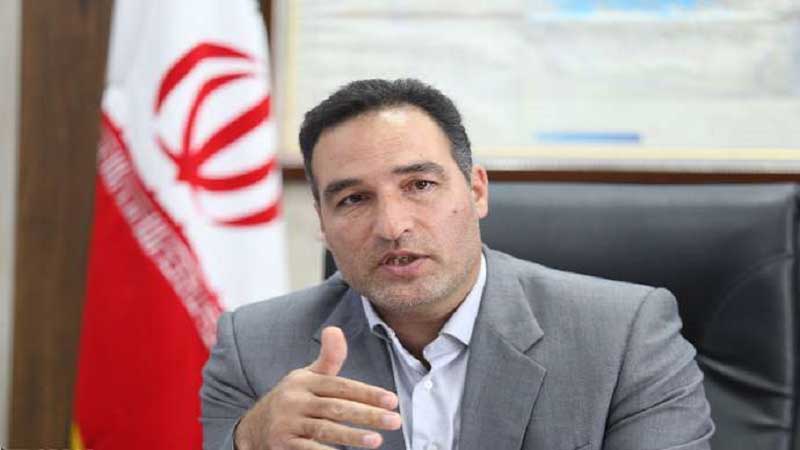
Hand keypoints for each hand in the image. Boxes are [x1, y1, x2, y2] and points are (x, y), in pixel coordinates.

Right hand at [234, 326, 401, 449]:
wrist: (254, 426)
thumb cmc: (293, 400)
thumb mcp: (308, 378)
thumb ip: (328, 358)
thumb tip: (335, 329)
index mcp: (305, 381)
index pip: (341, 387)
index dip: (368, 393)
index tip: (392, 401)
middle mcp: (295, 400)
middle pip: (336, 408)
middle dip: (367, 415)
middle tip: (395, 421)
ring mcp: (287, 422)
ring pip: (325, 429)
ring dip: (352, 435)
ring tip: (376, 440)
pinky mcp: (281, 443)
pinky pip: (308, 449)